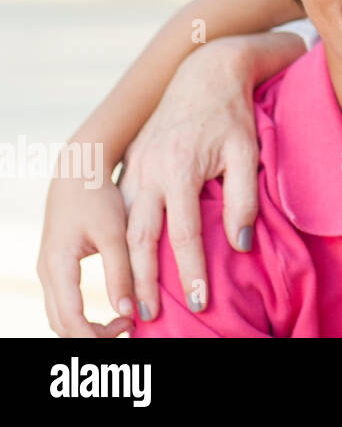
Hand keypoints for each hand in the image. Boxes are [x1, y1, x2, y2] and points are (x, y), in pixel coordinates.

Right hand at [37, 173, 134, 337]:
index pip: (69, 319)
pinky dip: (84, 315)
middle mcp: (46, 272)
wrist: (78, 171)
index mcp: (58, 266)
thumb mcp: (115, 233)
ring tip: (125, 320)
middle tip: (129, 327)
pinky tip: (115, 306)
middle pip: (60, 324)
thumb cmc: (98, 197)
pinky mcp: (56, 267)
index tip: (128, 328)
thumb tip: (128, 312)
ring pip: (59, 316)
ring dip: (87, 327)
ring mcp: (48, 271)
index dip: (95, 334)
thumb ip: (121, 272)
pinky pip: (64, 303)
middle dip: (92, 335)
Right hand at [118, 36, 261, 321]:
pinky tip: (127, 262)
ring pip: (122, 227)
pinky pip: (119, 211)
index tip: (197, 301)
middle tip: (148, 315)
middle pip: (140, 237)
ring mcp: (133, 168)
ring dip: (126, 265)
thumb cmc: (232, 115)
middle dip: (144, 280)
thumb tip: (240, 244)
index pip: (184, 232)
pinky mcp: (128, 165)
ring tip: (133, 298)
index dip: (191, 269)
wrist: (204, 73)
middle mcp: (148, 171)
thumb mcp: (248, 151)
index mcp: (178, 168)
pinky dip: (120, 240)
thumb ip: (244, 198)